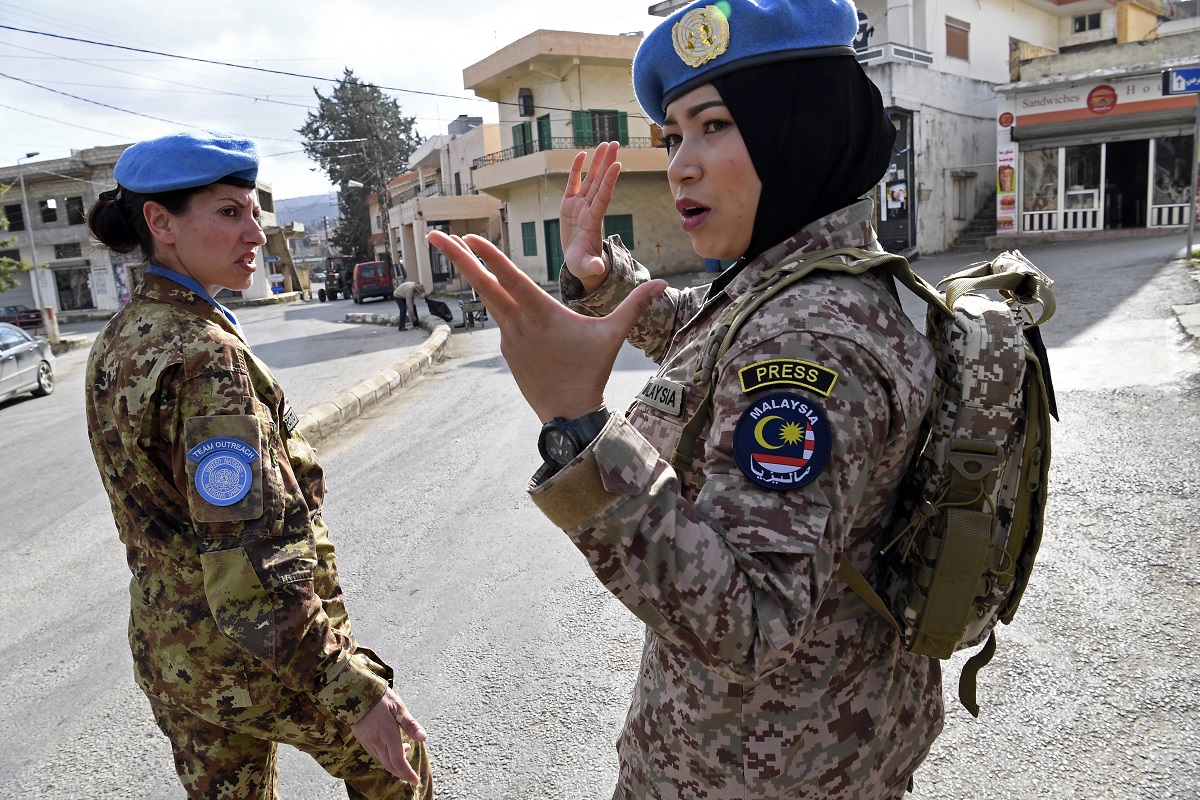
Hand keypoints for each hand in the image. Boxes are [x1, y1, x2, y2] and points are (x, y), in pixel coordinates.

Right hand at [349, 688, 426, 784]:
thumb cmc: (379, 698)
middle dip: (402, 773)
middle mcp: (377, 742)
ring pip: (382, 761)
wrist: (354, 693)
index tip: (415, 781)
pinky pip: (375, 754)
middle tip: (412, 775)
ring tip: (406, 749)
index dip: (407, 774)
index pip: (398, 761)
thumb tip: (424, 737)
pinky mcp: (363, 740)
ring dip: (395, 763)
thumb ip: (410, 724)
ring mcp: (368, 742)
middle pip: (390, 766)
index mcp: (388, 734)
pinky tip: (392, 746)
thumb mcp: (398, 707)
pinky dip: (386, 756)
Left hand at [426, 231, 665, 421]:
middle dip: (457, 258)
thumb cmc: (591, 372)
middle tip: (433, 237)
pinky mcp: (506, 350)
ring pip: (488, 299)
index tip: (467, 237)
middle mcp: (518, 323)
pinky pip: (503, 322)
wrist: (568, 415)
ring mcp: (508, 337)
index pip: (509, 278)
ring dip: (472, 275)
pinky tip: (508, 304)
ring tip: (456, 253)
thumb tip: (663, 283)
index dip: (488, 256)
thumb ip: (634, 305)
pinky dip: (502, 307)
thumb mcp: (613, 336)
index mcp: (541, 314)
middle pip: (483, 284)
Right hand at [560, 141, 621, 292]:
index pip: (603, 198)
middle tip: (615, 143)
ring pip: (590, 179)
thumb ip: (592, 265)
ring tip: (605, 144)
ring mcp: (580, 206)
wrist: (580, 262)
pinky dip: (577, 170)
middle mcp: (589, 209)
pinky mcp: (569, 205)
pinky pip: (574, 184)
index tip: (617, 164)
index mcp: (593, 221)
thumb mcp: (587, 267)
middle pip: (599, 182)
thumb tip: (598, 269)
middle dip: (606, 163)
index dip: (609, 182)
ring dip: (597, 162)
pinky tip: (582, 154)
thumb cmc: (584, 265)